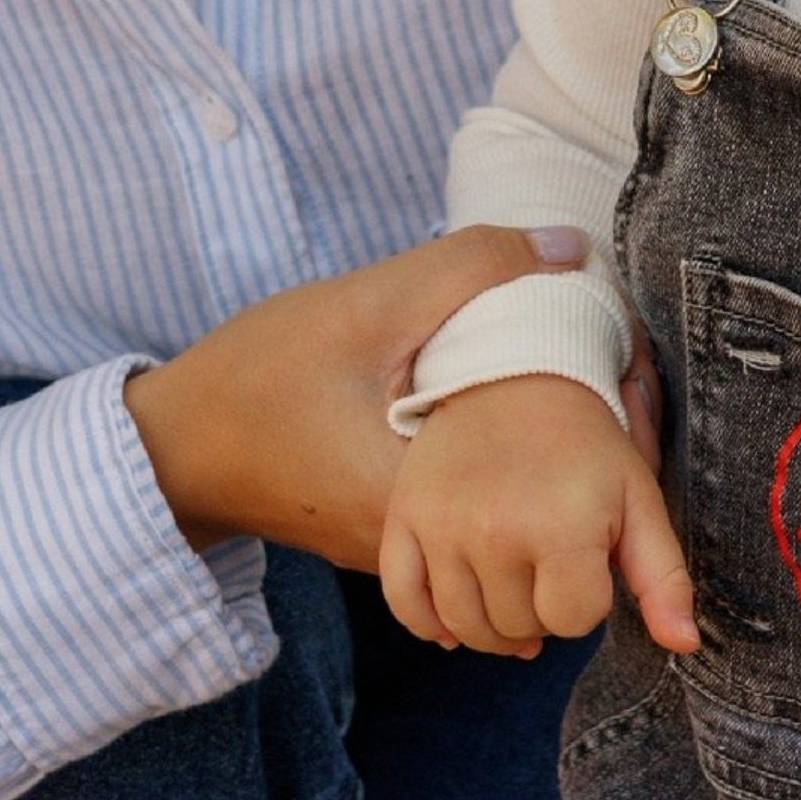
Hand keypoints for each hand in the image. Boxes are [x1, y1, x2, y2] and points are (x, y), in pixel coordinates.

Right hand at [122, 225, 592, 569]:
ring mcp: (410, 550)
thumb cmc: (260, 377)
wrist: (172, 444)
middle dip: (586, 442)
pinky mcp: (392, 532)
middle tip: (618, 372)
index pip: (556, 482)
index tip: (628, 367)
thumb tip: (570, 249)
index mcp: (435, 503)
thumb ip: (469, 268)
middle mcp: (431, 548)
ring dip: (538, 450)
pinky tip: (495, 401)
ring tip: (566, 380)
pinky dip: (493, 458)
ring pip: (510, 505)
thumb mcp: (365, 304)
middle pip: (545, 505)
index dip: (606, 423)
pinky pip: (470, 502)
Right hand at [379, 375, 699, 658]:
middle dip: (540, 611)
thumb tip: (684, 645)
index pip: (571, 621)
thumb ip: (663, 578)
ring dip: (491, 624)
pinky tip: (453, 620)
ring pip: (464, 625)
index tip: (584, 559)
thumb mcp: (638, 499)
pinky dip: (428, 623)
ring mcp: (442, 525)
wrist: (514, 372)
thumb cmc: (584, 444)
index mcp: (561, 526)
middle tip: (547, 567)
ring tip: (510, 590)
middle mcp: (494, 530)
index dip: (585, 599)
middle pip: (517, 627)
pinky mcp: (403, 515)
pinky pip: (403, 601)